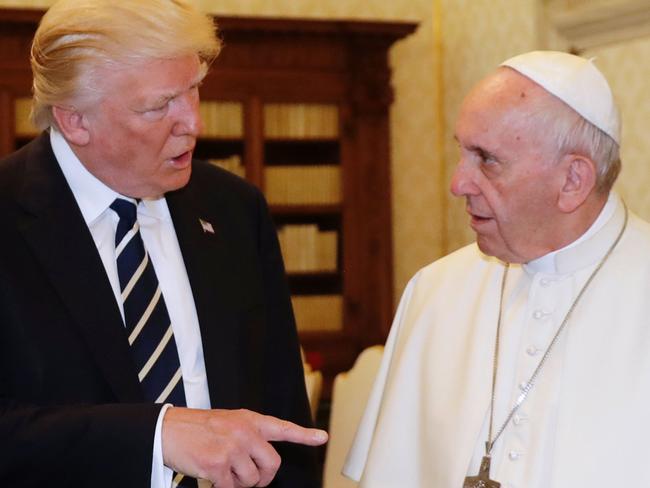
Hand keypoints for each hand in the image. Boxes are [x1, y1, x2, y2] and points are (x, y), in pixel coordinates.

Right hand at [161, 407, 327, 487]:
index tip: (322, 438)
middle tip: (249, 478)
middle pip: (272, 465)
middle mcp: (245, 431)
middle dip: (263, 478)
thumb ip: (250, 435)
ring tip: (223, 470)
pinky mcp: (218, 464)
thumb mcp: (229, 422)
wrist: (169, 429)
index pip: (283, 428)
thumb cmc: (199, 428)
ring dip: (239, 484)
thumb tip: (264, 460)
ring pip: (252, 481)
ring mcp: (232, 447)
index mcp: (250, 420)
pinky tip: (212, 475)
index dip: (304, 435)